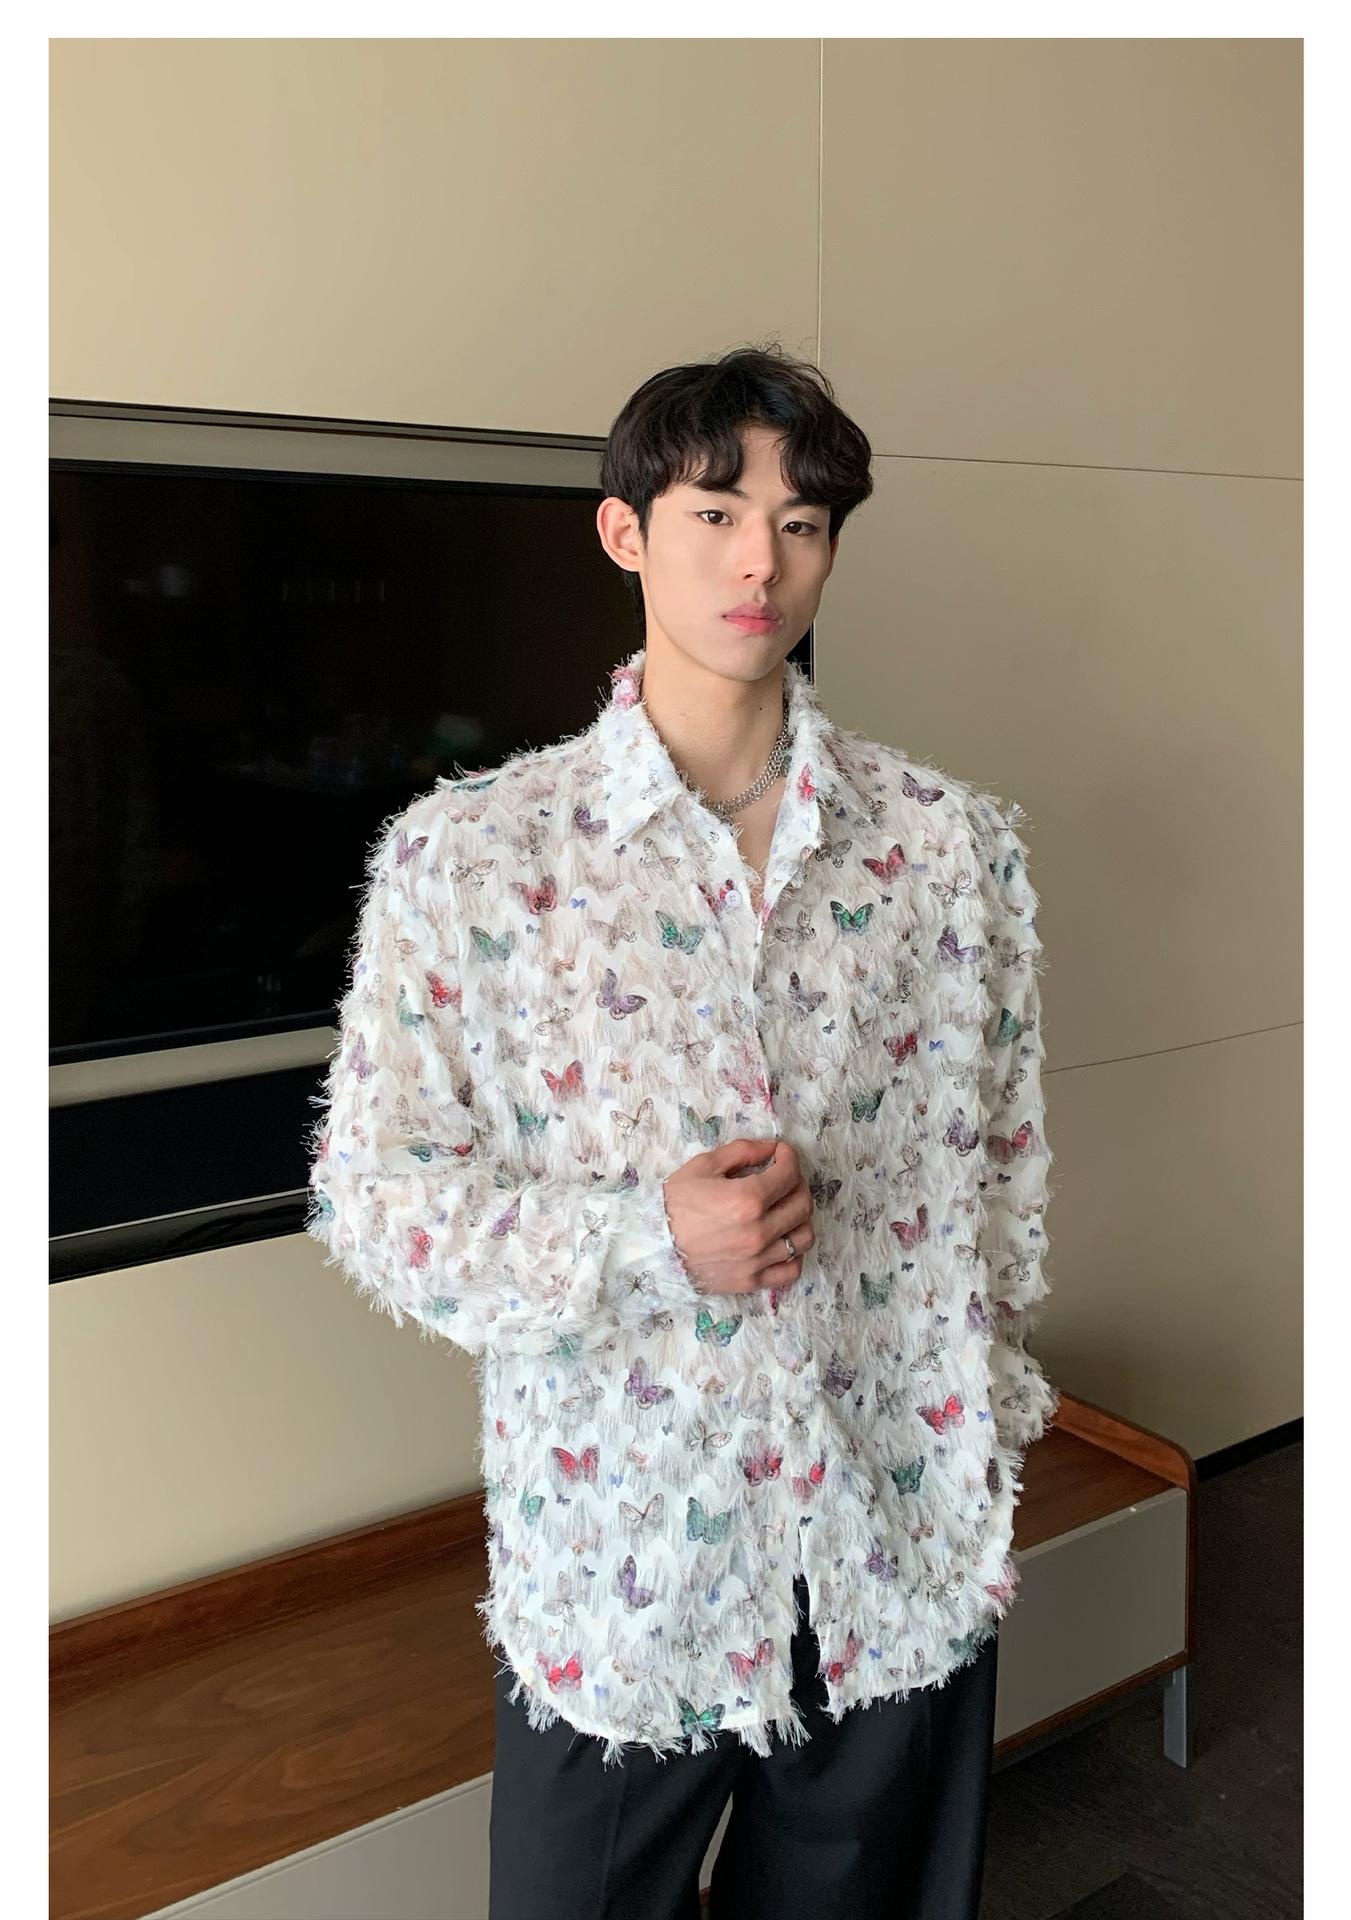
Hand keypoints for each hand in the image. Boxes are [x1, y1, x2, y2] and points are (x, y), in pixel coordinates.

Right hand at [662, 1137, 815, 1295]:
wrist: (653, 1247)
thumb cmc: (674, 1204)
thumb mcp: (703, 1166)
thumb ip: (742, 1151)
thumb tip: (771, 1148)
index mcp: (748, 1199)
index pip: (789, 1174)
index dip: (790, 1157)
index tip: (782, 1154)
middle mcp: (759, 1231)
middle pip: (803, 1204)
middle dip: (798, 1183)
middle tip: (783, 1178)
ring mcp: (758, 1259)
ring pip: (804, 1237)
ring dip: (800, 1218)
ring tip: (784, 1210)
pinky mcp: (752, 1280)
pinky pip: (791, 1270)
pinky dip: (793, 1254)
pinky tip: (781, 1241)